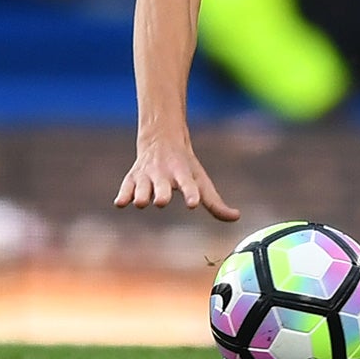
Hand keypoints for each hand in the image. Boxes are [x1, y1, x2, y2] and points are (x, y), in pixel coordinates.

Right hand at [116, 137, 239, 221]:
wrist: (161, 140)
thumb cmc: (185, 167)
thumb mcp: (202, 181)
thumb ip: (215, 203)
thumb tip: (236, 217)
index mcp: (183, 175)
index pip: (189, 185)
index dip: (191, 194)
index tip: (193, 204)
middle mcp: (164, 175)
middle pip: (162, 189)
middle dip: (161, 196)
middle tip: (162, 200)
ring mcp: (146, 177)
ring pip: (141, 190)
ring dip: (142, 197)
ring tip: (143, 200)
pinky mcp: (131, 180)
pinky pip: (124, 189)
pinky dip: (123, 196)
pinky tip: (122, 203)